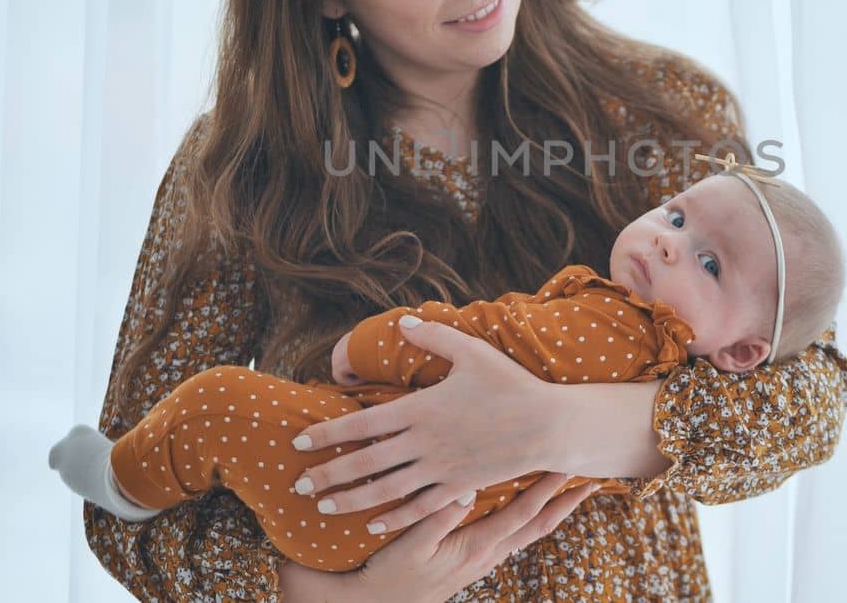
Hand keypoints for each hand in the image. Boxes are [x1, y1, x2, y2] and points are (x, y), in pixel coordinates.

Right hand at [278, 473, 597, 601]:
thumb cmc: (390, 574)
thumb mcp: (410, 545)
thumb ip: (439, 516)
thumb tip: (468, 487)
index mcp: (478, 545)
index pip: (524, 513)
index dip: (550, 490)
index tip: (572, 467)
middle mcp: (488, 553)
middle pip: (538, 525)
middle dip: (567, 502)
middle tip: (593, 478)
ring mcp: (483, 559)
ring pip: (528, 532)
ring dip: (552, 510)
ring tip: (571, 490)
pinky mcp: (473, 560)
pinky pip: (512, 536)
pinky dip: (530, 519)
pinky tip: (531, 509)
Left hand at [288, 319, 565, 532]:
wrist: (548, 425)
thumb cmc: (510, 384)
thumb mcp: (472, 352)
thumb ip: (433, 336)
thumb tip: (404, 322)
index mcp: (420, 409)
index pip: (361, 424)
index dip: (326, 434)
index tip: (299, 442)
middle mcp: (424, 443)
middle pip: (364, 464)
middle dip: (327, 475)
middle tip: (298, 484)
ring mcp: (440, 469)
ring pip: (385, 491)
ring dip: (351, 501)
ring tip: (323, 507)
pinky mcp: (458, 487)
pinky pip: (419, 508)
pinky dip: (393, 519)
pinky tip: (372, 525)